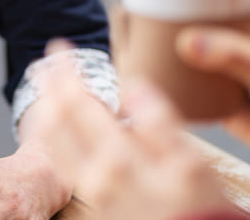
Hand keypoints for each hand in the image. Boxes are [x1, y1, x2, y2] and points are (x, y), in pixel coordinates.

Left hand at [30, 46, 231, 219]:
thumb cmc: (203, 212)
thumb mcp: (193, 164)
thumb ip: (159, 123)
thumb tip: (132, 86)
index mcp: (118, 162)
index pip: (78, 105)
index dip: (65, 72)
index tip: (59, 47)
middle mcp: (94, 180)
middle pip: (55, 124)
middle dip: (48, 87)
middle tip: (48, 60)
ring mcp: (91, 195)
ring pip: (53, 147)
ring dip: (46, 111)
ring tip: (47, 88)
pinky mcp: (95, 206)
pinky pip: (62, 165)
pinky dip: (54, 137)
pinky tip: (62, 128)